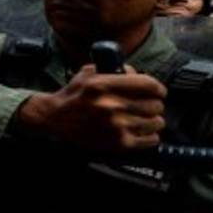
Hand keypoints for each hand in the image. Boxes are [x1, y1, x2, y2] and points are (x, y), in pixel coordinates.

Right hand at [15, 64, 166, 150]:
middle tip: (147, 105)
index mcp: (103, 85)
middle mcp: (110, 105)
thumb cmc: (73, 96)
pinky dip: (149, 136)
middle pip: (155, 105)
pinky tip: (140, 131)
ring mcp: (115, 126)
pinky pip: (150, 140)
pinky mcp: (117, 143)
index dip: (157, 88)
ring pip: (155, 122)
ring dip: (152, 120)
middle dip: (153, 104)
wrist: (54, 118)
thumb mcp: (87, 74)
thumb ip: (112, 70)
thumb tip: (136, 73)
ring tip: (143, 118)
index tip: (157, 91)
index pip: (149, 85)